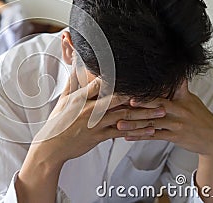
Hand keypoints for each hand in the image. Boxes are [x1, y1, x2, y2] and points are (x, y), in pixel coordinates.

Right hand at [31, 71, 165, 164]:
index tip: (138, 75)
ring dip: (144, 114)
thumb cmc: (58, 122)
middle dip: (140, 96)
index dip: (121, 78)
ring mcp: (96, 123)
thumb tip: (74, 66)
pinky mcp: (99, 136)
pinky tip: (149, 130)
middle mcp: (91, 108)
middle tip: (158, 94)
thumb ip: (72, 83)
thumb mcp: (63, 100)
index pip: (102, 83)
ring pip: (124, 116)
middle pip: (120, 99)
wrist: (52, 145)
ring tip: (160, 112)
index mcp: (82, 97)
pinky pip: (121, 132)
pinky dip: (136, 131)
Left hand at [117, 80, 212, 157]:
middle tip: (121, 105)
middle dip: (137, 106)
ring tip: (119, 124)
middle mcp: (178, 110)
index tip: (132, 88)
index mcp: (181, 98)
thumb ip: (177, 88)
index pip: (163, 91)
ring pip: (151, 124)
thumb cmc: (198, 116)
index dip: (148, 90)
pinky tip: (128, 137)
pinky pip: (154, 137)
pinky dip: (140, 137)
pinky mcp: (175, 136)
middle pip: (155, 106)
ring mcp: (176, 124)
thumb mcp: (190, 99)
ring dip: (134, 125)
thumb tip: (170, 72)